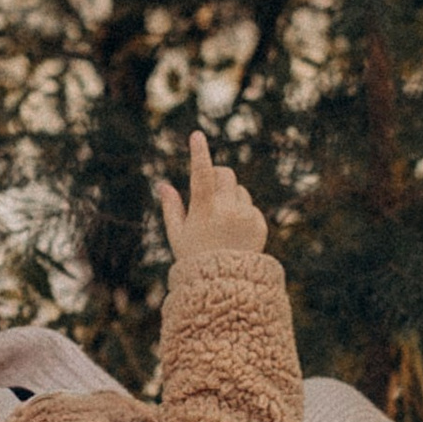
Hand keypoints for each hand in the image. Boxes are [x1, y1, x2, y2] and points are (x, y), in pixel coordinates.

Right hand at [156, 130, 268, 263]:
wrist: (225, 286)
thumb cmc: (195, 260)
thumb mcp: (177, 235)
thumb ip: (171, 207)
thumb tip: (162, 185)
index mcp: (204, 210)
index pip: (201, 174)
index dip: (198, 153)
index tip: (197, 135)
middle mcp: (227, 210)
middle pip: (225, 174)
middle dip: (217, 177)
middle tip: (208, 190)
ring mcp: (246, 216)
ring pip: (239, 190)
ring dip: (230, 197)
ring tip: (221, 221)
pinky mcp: (260, 224)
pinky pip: (251, 207)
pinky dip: (242, 213)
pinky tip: (234, 233)